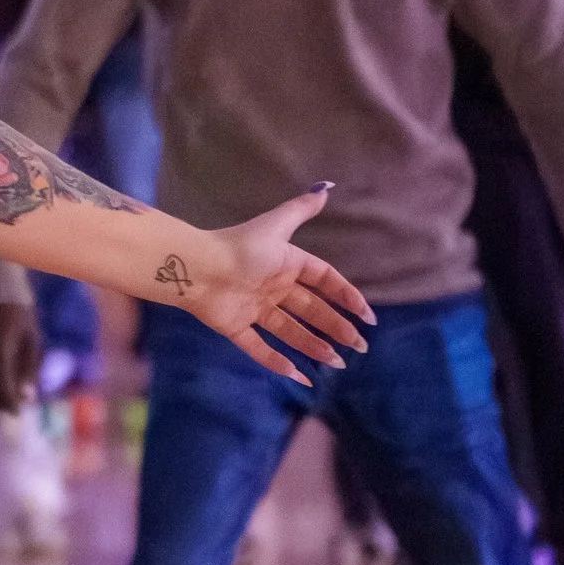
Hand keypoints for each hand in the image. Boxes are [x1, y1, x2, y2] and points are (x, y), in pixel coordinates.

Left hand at [185, 191, 374, 380]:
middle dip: (336, 327)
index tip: (366, 316)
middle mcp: (272, 287)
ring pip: (291, 332)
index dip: (345, 296)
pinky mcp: (236, 327)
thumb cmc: (239, 246)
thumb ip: (301, 209)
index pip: (324, 281)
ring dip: (313, 346)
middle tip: (359, 346)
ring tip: (337, 362)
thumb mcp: (277, 226)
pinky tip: (298, 377)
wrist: (197, 267)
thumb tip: (326, 187)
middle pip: (311, 311)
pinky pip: (259, 349)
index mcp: (286, 264)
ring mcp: (254, 309)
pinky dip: (277, 363)